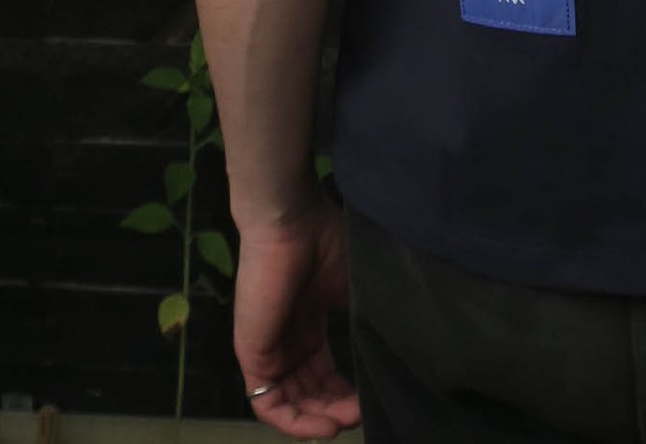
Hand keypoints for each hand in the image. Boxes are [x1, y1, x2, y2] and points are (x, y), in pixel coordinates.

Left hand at [231, 192, 361, 438]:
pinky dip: (295, 421)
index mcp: (308, 323)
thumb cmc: (324, 245)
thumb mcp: (353, 288)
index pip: (323, 373)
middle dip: (337, 408)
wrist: (291, 222)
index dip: (346, 391)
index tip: (371, 396)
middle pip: (309, 392)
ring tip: (348, 420)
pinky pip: (268, 403)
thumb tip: (393, 353)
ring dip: (320, 418)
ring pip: (291, 403)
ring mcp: (268, 348)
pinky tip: (325, 425)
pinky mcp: (252, 355)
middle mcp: (287, 339)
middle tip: (363, 411)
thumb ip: (365, 321)